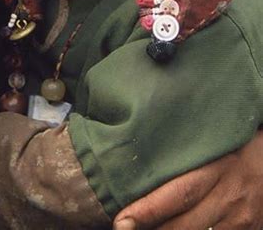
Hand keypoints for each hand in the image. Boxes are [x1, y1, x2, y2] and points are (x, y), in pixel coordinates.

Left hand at [113, 130, 262, 229]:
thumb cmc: (235, 142)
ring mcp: (241, 220)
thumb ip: (183, 152)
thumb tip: (140, 158)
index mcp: (218, 168)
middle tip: (123, 229)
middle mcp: (230, 197)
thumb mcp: (212, 142)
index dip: (148, 210)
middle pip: (184, 225)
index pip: (179, 194)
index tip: (121, 220)